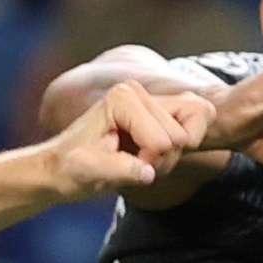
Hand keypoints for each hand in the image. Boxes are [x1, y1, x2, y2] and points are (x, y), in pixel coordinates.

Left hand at [43, 80, 218, 196]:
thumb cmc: (70, 168)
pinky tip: (153, 154)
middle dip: (162, 159)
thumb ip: (118, 170)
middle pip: (182, 136)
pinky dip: (183, 148)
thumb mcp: (85, 172)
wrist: (63, 165)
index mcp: (122, 98)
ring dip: (171, 156)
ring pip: (192, 133)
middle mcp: (139, 90)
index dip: (149, 162)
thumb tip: (149, 172)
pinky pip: (200, 121)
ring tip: (141, 160)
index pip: (163, 140)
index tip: (121, 164)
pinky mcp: (162, 108)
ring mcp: (152, 98)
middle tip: (132, 164)